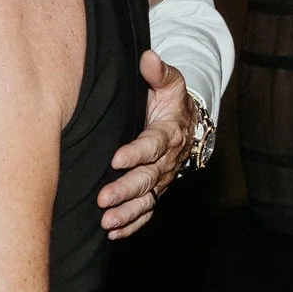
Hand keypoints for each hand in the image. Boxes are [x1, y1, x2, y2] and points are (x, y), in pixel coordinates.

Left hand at [98, 48, 187, 238]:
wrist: (188, 124)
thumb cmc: (170, 101)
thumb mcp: (170, 83)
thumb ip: (159, 72)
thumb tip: (147, 58)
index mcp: (169, 133)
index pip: (152, 145)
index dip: (136, 153)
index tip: (116, 159)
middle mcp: (167, 160)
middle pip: (147, 178)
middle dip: (126, 190)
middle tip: (103, 198)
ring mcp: (162, 179)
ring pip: (146, 199)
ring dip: (127, 212)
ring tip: (106, 222)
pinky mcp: (156, 190)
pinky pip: (147, 211)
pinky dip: (132, 224)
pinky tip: (113, 233)